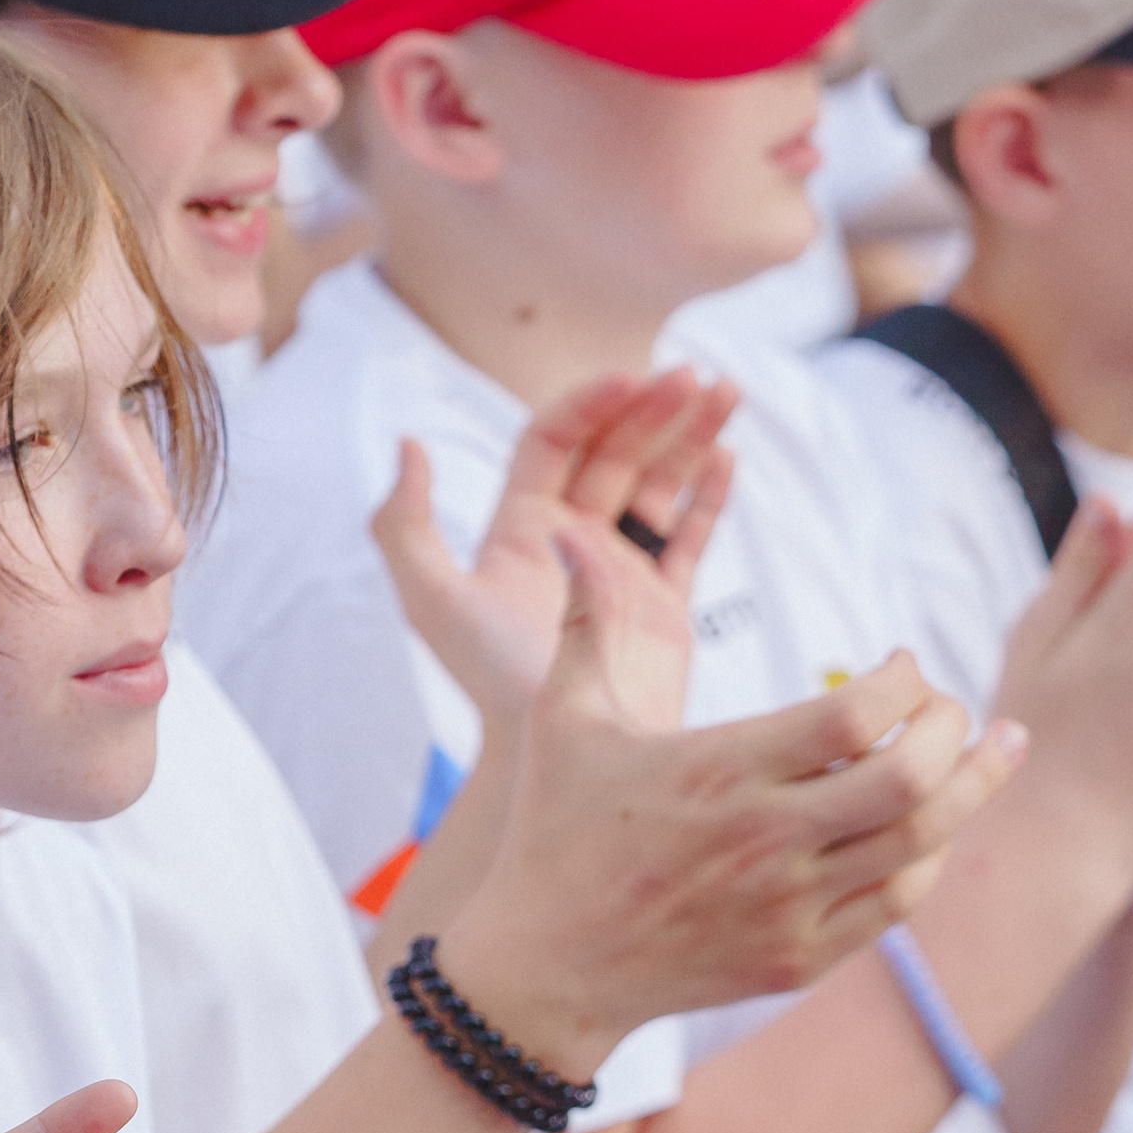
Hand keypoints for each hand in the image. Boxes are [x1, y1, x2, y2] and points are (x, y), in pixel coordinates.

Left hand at [373, 371, 736, 739]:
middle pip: (615, 452)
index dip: (591, 403)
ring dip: (691, 435)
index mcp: (520, 530)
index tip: (631, 378)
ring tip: (729, 392)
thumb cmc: (489, 683)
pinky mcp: (661, 608)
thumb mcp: (430, 599)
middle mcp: (570, 544)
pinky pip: (689, 540)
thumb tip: (408, 443)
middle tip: (695, 376)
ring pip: (660, 485)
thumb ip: (404, 523)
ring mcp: (619, 573)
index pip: (557, 442)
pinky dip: (709, 497)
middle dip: (653, 408)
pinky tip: (728, 458)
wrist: (554, 756)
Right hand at [441, 633, 1024, 1077]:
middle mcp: (764, 840)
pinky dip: (929, 857)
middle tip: (954, 707)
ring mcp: (786, 906)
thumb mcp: (561, 719)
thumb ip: (585, 624)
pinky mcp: (797, 958)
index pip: (855, 715)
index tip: (900, 663)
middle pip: (911, 777)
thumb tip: (573, 539)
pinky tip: (933, 826)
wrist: (544, 972)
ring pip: (921, 843)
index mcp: (720, 771)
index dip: (902, 679)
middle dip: (955, 728)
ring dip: (972, 788)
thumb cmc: (553, 835)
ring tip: (998, 749)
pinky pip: (897, 903)